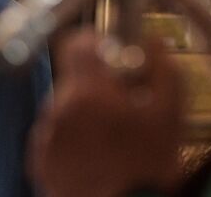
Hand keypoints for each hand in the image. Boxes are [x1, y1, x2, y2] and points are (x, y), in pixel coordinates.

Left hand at [30, 31, 184, 196]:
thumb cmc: (148, 168)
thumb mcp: (171, 111)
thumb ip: (162, 66)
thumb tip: (153, 42)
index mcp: (87, 92)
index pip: (76, 42)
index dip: (95, 42)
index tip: (110, 53)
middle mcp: (58, 111)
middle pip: (74, 79)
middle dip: (97, 86)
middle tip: (124, 106)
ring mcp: (45, 139)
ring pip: (64, 108)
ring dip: (84, 114)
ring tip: (112, 138)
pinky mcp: (39, 163)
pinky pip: (55, 136)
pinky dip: (73, 140)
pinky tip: (98, 156)